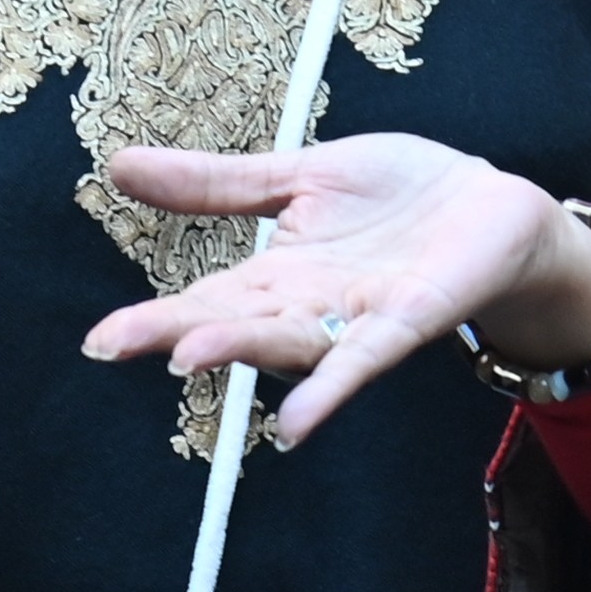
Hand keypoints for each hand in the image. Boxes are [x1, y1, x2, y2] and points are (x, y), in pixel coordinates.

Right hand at [82, 135, 590, 441]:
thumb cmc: (399, 197)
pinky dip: (331, 389)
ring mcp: (359, 318)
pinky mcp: (411, 317)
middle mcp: (311, 307)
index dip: (153, 319)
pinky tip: (295, 424)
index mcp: (280, 274)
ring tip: (187, 356)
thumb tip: (120, 166)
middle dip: (178, 334)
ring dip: (241, 349)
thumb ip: (218, 184)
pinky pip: (365, 358)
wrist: (492, 204)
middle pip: (236, 324)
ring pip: (291, 340)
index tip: (98, 339)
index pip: (206, 299)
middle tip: (115, 344)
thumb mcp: (299, 176)